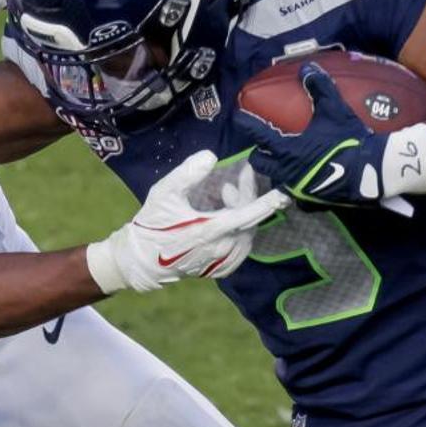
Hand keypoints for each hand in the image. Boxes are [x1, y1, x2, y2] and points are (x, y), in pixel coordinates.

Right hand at [86, 150, 288, 292]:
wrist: (142, 260)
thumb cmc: (153, 224)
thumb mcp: (164, 193)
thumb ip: (187, 173)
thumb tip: (211, 156)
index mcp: (211, 230)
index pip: (249, 214)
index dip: (267, 201)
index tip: (283, 190)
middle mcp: (222, 249)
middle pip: (249, 221)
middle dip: (247, 197)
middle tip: (237, 180)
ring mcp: (222, 262)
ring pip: (248, 234)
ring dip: (243, 214)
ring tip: (226, 196)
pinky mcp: (221, 270)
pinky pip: (241, 248)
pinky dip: (241, 231)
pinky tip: (229, 219)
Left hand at [235, 62, 389, 208]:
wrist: (373, 170)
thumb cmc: (348, 139)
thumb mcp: (334, 110)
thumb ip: (319, 87)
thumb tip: (307, 66)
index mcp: (287, 149)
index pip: (258, 134)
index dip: (245, 123)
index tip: (238, 117)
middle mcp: (287, 171)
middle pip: (260, 163)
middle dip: (259, 154)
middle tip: (265, 145)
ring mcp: (298, 188)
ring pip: (277, 181)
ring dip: (277, 171)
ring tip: (285, 162)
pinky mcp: (312, 201)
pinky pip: (297, 198)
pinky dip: (298, 189)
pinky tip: (305, 181)